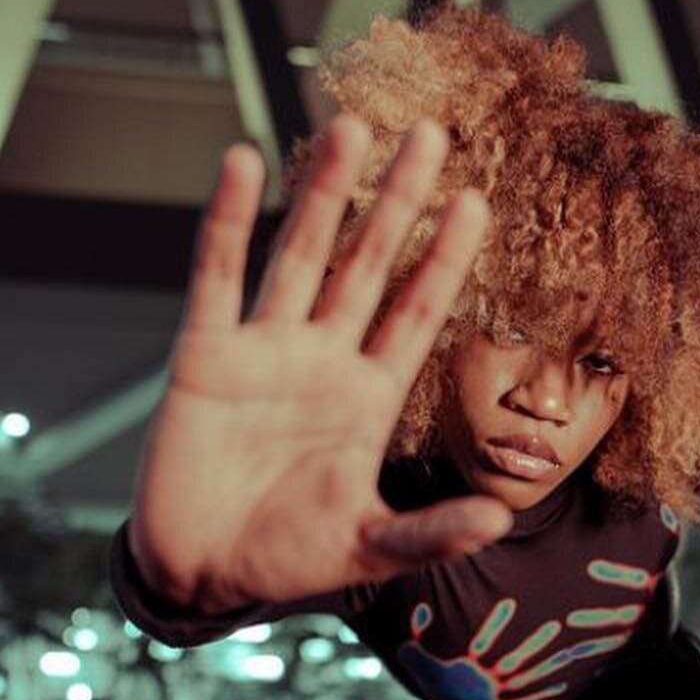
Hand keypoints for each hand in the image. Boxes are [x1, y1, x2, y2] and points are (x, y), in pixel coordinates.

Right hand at [128, 114, 511, 611]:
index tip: (477, 202)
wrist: (199, 573)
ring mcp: (264, 352)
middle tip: (430, 133)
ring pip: (301, 254)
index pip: (417, 314)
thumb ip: (431, 535)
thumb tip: (499, 522)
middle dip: (398, 202)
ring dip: (326, 193)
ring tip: (353, 126)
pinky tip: (247, 162)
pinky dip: (230, 220)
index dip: (445, 260)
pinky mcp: (205, 356)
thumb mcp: (369, 551)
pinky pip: (217, 275)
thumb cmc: (285, 559)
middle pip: (368, 265)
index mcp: (367, 401)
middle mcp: (321, 362)